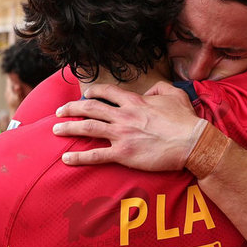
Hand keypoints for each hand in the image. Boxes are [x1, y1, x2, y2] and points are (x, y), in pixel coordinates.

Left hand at [54, 83, 201, 170]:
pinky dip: (79, 157)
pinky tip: (66, 158)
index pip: (107, 93)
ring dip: (69, 128)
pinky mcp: (123, 154)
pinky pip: (96, 155)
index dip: (93, 92)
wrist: (192, 143)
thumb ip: (160, 88)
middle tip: (59, 111)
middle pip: (90, 108)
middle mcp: (124, 116)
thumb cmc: (186, 121)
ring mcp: (122, 135)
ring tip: (55, 129)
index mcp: (135, 101)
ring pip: (87, 128)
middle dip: (72, 108)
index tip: (85, 94)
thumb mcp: (175, 95)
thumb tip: (150, 90)